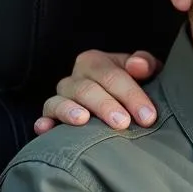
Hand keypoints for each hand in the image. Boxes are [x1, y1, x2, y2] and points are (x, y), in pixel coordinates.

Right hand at [34, 50, 161, 134]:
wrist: (124, 101)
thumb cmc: (137, 85)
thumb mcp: (146, 72)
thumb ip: (145, 64)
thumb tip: (137, 65)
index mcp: (96, 62)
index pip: (112, 75)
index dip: (131, 95)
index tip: (148, 116)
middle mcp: (75, 78)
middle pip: (87, 89)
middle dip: (106, 106)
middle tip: (123, 123)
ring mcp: (61, 97)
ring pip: (60, 101)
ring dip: (70, 110)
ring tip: (83, 120)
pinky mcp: (51, 115)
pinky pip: (44, 116)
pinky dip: (44, 122)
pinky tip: (46, 129)